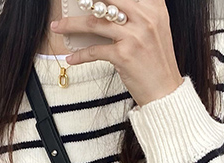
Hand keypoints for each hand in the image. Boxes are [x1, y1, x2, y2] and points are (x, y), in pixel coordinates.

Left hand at [51, 0, 183, 106]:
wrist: (166, 92)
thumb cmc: (158, 62)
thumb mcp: (156, 28)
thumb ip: (139, 11)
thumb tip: (107, 5)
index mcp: (154, 6)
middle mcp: (145, 17)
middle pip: (104, 0)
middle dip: (83, 0)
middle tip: (68, 1)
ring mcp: (133, 36)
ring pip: (93, 23)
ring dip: (71, 24)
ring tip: (58, 26)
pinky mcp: (123, 55)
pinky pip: (94, 50)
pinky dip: (80, 55)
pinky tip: (71, 58)